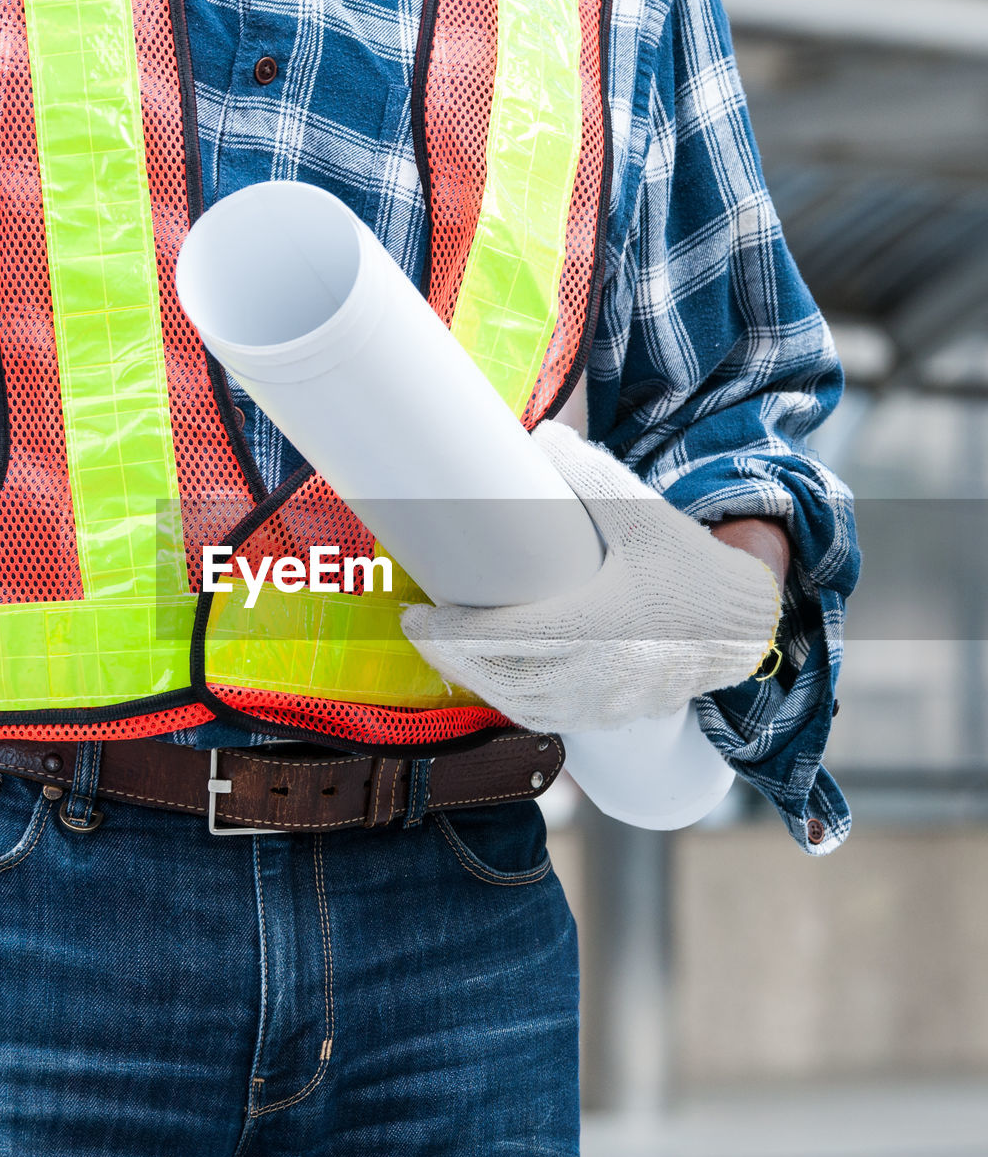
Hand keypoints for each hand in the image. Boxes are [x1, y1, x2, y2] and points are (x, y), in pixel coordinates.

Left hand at [400, 419, 782, 731]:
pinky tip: (496, 678)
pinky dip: (512, 700)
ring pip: (519, 703)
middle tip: (421, 630)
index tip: (413, 615)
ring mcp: (602, 703)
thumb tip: (540, 437)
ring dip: (478, 680)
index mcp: (594, 626)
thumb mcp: (642, 514)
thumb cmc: (687, 568)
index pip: (500, 639)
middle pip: (498, 677)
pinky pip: (546, 718)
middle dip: (450, 656)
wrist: (743, 625)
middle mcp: (593, 674)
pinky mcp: (611, 717)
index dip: (446, 634)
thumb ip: (589, 476)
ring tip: (450, 649)